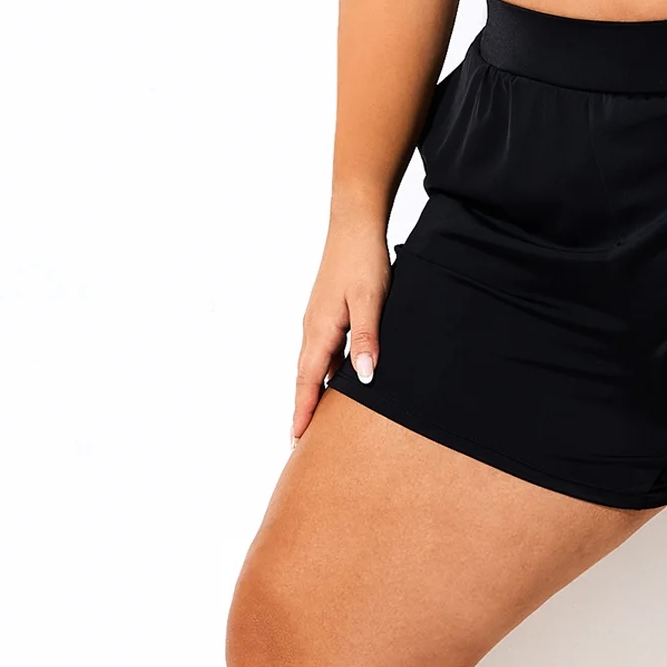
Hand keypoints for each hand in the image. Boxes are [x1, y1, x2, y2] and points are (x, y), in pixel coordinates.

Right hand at [291, 213, 389, 442]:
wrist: (355, 226)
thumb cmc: (363, 260)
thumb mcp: (370, 301)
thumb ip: (366, 340)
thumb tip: (363, 379)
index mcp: (320, 330)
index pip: (308, 381)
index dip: (303, 410)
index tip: (297, 438)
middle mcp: (314, 329)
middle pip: (306, 378)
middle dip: (304, 408)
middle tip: (301, 440)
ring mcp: (319, 321)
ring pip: (314, 365)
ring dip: (313, 392)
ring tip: (317, 419)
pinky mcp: (329, 314)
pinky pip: (324, 352)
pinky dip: (325, 373)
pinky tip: (337, 381)